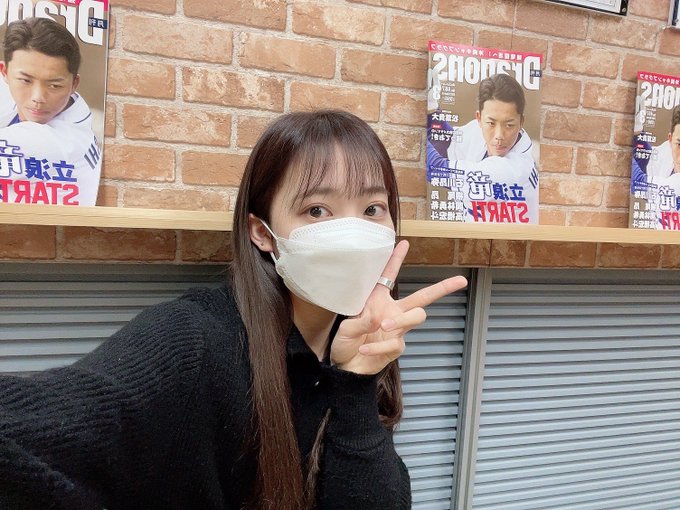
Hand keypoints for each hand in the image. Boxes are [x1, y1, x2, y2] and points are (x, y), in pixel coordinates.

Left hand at [330, 240, 467, 374]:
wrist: (347, 366)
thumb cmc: (346, 342)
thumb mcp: (346, 328)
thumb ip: (361, 321)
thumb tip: (380, 319)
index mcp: (378, 301)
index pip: (389, 276)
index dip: (396, 259)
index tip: (403, 243)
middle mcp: (393, 312)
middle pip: (422, 297)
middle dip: (442, 288)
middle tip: (459, 281)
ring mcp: (397, 330)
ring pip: (416, 317)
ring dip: (400, 320)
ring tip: (381, 326)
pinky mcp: (397, 347)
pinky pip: (395, 343)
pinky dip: (377, 347)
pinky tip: (364, 350)